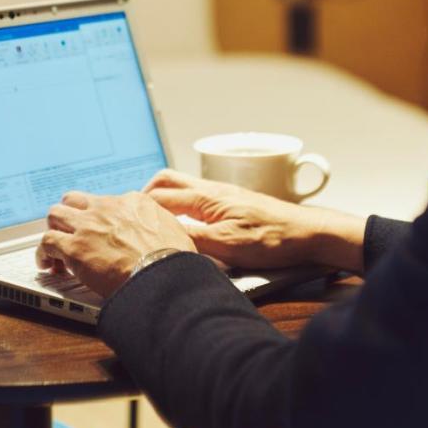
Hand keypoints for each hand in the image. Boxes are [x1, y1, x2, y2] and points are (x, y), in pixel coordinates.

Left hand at [35, 190, 196, 297]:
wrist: (163, 275)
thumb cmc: (173, 260)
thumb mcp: (174, 231)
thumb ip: (160, 227)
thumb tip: (164, 236)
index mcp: (133, 202)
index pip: (105, 202)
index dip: (99, 218)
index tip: (99, 231)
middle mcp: (107, 208)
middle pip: (74, 200)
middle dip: (69, 216)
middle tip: (72, 234)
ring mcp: (88, 225)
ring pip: (55, 215)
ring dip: (54, 230)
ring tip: (56, 249)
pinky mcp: (74, 247)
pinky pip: (47, 243)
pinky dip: (44, 254)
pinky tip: (48, 265)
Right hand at [142, 169, 365, 272]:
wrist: (307, 234)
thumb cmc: (273, 239)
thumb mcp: (228, 246)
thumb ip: (193, 239)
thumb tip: (162, 236)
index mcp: (206, 198)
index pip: (160, 197)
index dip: (137, 207)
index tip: (121, 217)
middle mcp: (211, 190)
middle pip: (167, 181)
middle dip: (144, 193)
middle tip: (131, 212)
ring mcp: (222, 195)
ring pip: (182, 186)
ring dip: (162, 197)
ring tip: (151, 217)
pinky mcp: (231, 204)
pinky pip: (195, 196)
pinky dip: (179, 204)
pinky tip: (182, 221)